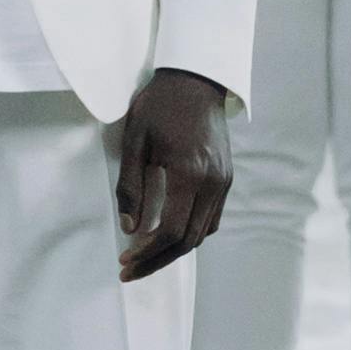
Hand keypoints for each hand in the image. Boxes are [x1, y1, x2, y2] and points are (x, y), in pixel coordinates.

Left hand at [115, 68, 231, 280]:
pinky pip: (211, 218)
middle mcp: (212, 182)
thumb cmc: (160, 105)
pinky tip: (169, 235)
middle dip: (157, 261)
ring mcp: (223, 182)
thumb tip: (129, 227)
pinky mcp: (226, 178)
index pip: (170, 230)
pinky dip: (191, 233)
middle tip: (130, 271)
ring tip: (146, 258)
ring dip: (174, 251)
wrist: (196, 79)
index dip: (145, 252)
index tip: (124, 259)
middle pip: (188, 240)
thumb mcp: (135, 140)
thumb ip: (131, 186)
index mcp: (189, 172)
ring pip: (202, 233)